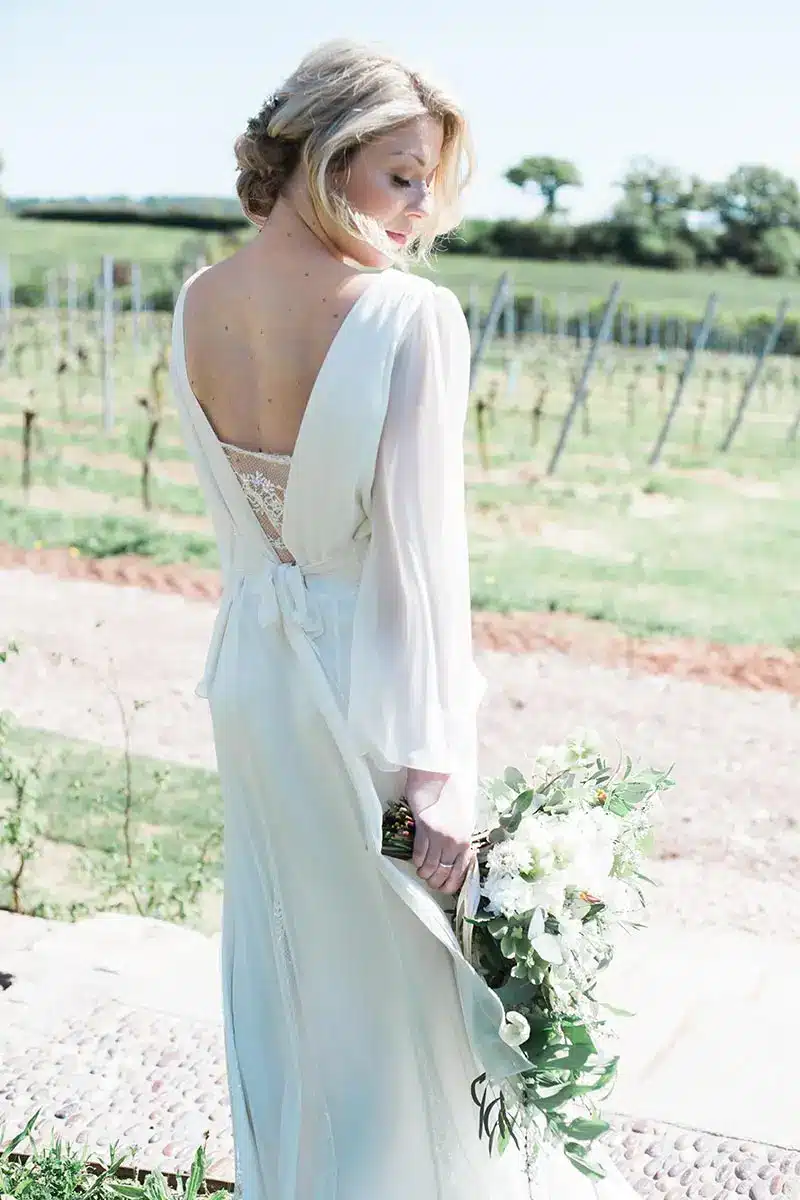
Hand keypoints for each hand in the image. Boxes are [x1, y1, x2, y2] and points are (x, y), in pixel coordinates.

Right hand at [406, 769, 474, 895]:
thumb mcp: (463, 820)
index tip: (442, 887)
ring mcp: (438, 836)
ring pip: (428, 867)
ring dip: (423, 872)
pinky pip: (418, 853)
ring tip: (421, 869)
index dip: (450, 885)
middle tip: (429, 879)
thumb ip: (459, 840)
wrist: (438, 775)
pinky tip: (416, 858)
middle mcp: (454, 842)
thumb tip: (453, 860)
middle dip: (434, 881)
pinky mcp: (423, 828)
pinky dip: (416, 859)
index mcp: (466, 841)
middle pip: (442, 874)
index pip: (460, 873)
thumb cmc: (452, 795)